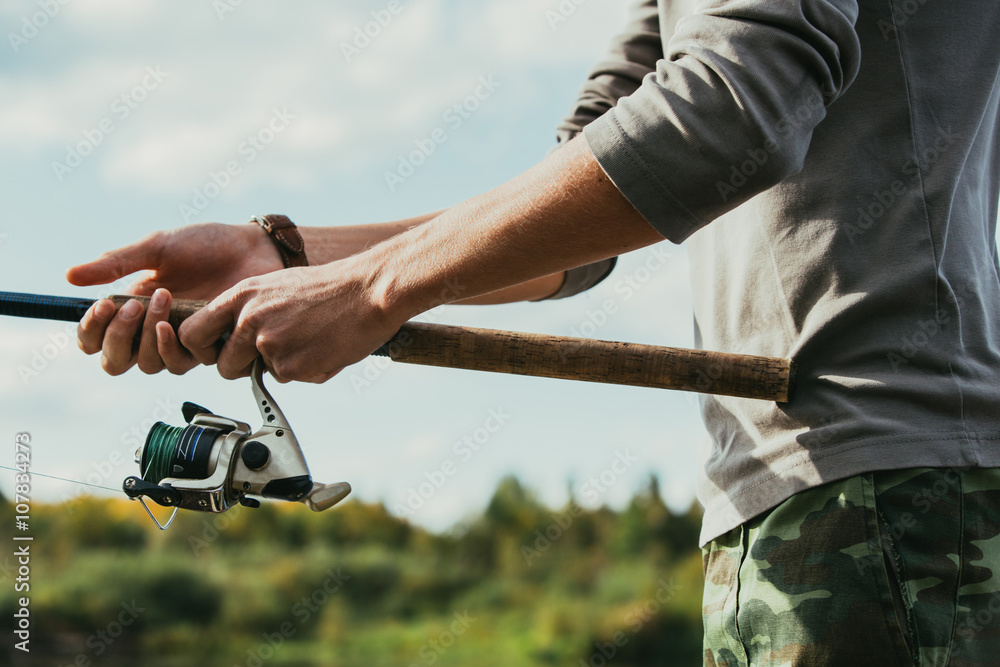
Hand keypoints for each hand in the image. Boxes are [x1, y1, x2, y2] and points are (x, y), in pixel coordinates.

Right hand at [68, 222, 283, 374]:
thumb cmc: (207, 244)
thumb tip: (70, 277)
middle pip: (117, 362)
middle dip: (118, 337)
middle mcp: (153, 330)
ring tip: (164, 298)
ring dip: (147, 337)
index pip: (97, 339)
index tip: (102, 307)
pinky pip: (184, 362)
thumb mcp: (157, 247)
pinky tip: (179, 321)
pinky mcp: (210, 347)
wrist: (252, 248)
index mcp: (133, 307)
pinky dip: (174, 344)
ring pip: (151, 365)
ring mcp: (182, 341)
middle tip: (131, 305)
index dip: (91, 332)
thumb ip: (116, 263)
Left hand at [178, 259, 403, 382]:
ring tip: (311, 340)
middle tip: (273, 354)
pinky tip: (326, 347)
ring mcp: (270, 345)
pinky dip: (308, 370)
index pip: (193, 333)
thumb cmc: (330, 287)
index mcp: (242, 296)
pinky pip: (292, 379)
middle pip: (224, 366)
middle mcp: (249, 321)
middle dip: (244, 368)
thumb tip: (236, 341)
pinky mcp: (292, 366)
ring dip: (285, 366)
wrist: (368, 291)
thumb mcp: (278, 286)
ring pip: (264, 374)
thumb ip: (250, 310)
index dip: (205, 349)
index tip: (220, 351)